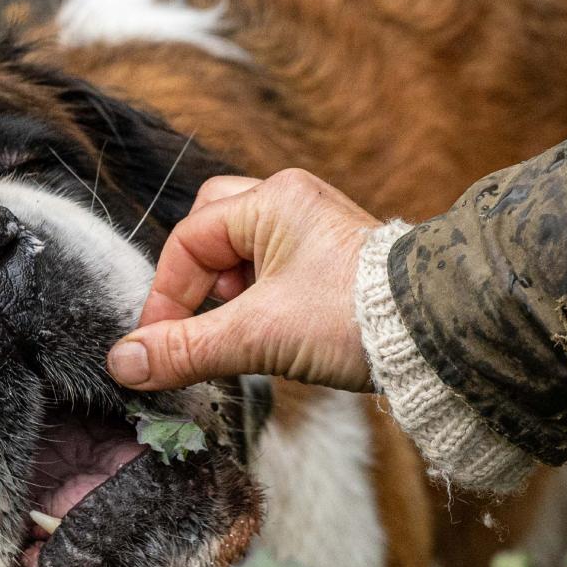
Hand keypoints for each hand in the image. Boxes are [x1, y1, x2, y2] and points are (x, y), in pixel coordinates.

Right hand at [105, 169, 381, 392]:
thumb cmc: (356, 317)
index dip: (166, 296)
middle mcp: (294, 202)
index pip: (188, 242)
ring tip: (245, 327)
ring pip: (243, 247)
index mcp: (273, 202)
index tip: (161, 344)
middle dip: (198, 278)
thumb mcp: (258, 336)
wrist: (443, 330)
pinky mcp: (335, 258)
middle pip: (212, 227)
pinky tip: (275, 328)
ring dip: (230, 290)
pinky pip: (275, 265)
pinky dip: (260, 296)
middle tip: (206, 318)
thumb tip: (123, 364)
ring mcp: (317, 227)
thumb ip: (185, 350)